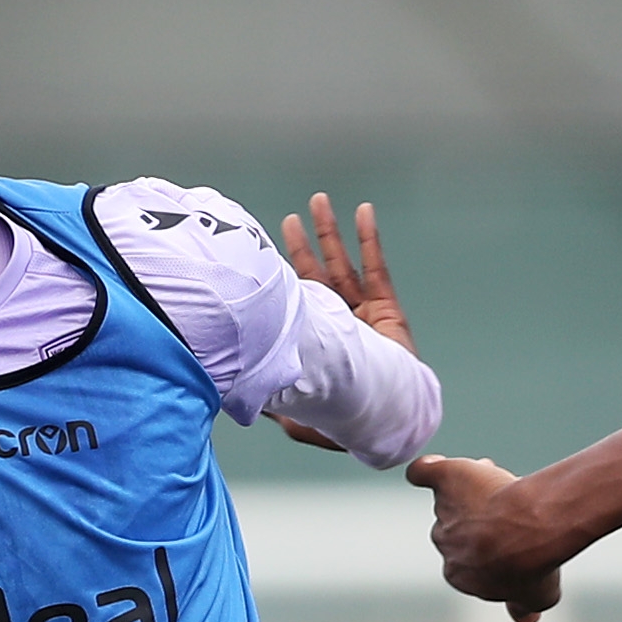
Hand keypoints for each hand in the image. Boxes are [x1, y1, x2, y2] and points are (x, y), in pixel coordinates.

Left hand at [271, 194, 407, 453]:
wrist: (390, 420)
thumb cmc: (347, 419)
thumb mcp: (295, 409)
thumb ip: (270, 393)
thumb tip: (231, 385)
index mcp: (317, 339)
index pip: (296, 299)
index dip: (284, 274)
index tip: (266, 248)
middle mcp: (338, 321)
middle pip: (317, 274)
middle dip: (305, 244)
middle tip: (291, 217)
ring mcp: (363, 313)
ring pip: (343, 264)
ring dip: (331, 233)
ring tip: (319, 202)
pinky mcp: (387, 310)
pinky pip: (377, 268)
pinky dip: (370, 239)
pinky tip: (363, 213)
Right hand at [414, 454, 563, 621]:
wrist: (530, 530)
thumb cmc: (534, 565)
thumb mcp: (537, 596)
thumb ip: (525, 606)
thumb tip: (526, 620)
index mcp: (459, 574)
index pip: (471, 557)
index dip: (491, 544)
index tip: (512, 534)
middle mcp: (445, 544)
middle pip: (459, 525)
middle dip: (480, 515)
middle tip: (506, 505)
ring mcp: (443, 511)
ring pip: (454, 498)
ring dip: (471, 489)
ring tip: (497, 477)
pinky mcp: (445, 480)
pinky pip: (426, 473)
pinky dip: (427, 469)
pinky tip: (432, 467)